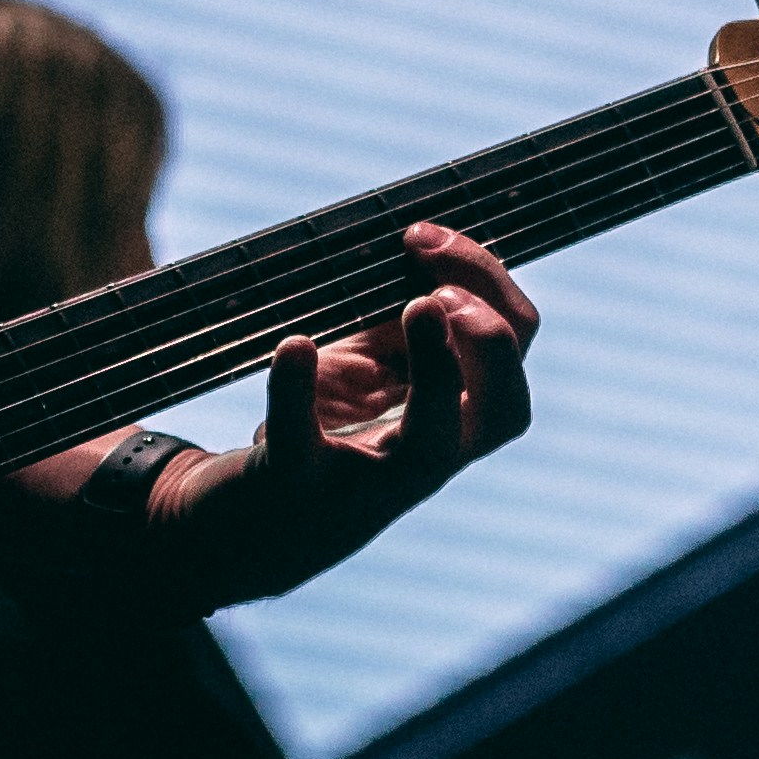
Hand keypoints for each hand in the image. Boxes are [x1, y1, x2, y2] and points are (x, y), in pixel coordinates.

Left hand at [140, 223, 535, 609]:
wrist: (244, 523)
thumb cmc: (321, 424)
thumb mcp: (371, 361)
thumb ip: (405, 312)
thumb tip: (420, 237)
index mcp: (453, 411)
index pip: (514, 345)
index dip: (486, 280)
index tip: (420, 235)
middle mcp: (427, 453)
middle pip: (506, 408)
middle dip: (491, 340)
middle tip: (437, 293)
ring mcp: (367, 477)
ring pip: (436, 446)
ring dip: (439, 368)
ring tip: (418, 306)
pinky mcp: (297, 485)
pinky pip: (303, 445)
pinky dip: (295, 390)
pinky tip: (293, 346)